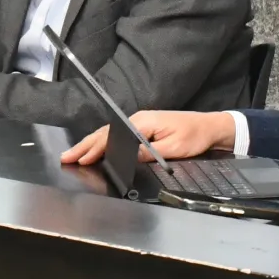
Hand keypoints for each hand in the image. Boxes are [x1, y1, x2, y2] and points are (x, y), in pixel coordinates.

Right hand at [61, 111, 234, 165]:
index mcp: (143, 123)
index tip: (80, 159)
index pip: (112, 137)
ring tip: (75, 155)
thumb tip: (126, 158)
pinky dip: (104, 143)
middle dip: (85, 146)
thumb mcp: (174, 149)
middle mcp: (139, 119)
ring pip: (110, 134)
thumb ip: (149, 154)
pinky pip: (118, 135)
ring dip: (91, 144)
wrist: (211, 127)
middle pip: (106, 133)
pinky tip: (97, 151)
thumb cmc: (195, 136)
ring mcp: (141, 122)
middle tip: (67, 157)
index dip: (94, 149)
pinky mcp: (145, 128)